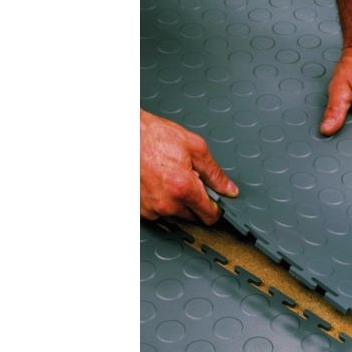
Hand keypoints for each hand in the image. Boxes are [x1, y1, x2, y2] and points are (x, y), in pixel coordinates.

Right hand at [140, 109, 237, 223]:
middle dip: (194, 201)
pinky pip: (158, 212)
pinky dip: (161, 200)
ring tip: (169, 178)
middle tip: (187, 179)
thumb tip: (229, 189)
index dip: (215, 208)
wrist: (122, 134)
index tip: (215, 202)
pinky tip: (157, 183)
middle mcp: (166, 203)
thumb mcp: (194, 147)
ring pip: (175, 215)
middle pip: (193, 216)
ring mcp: (150, 208)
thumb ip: (215, 173)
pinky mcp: (138, 210)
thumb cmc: (152, 136)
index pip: (209, 215)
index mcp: (183, 188)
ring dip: (177, 201)